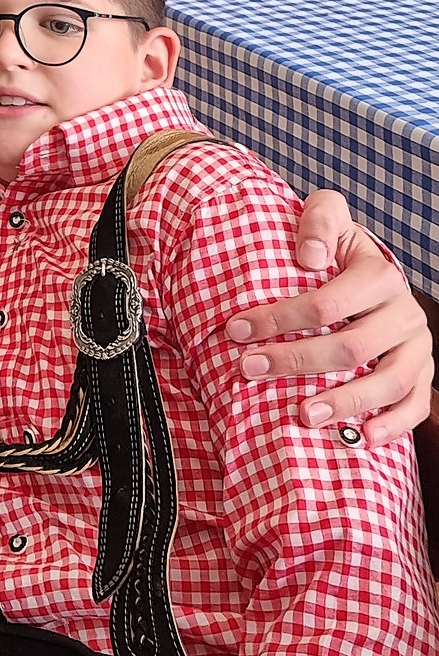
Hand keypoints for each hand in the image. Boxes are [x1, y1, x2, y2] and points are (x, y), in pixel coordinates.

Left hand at [227, 188, 433, 444]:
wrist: (369, 267)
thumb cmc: (337, 247)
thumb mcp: (328, 216)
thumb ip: (319, 222)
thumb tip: (309, 257)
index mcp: (379, 274)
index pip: (327, 303)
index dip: (279, 318)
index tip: (236, 331)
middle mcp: (404, 312)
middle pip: (352, 347)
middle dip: (297, 361)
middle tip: (251, 369)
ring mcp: (417, 347)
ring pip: (388, 383)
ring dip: (345, 403)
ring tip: (303, 416)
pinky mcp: (423, 373)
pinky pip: (415, 405)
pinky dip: (393, 425)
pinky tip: (362, 439)